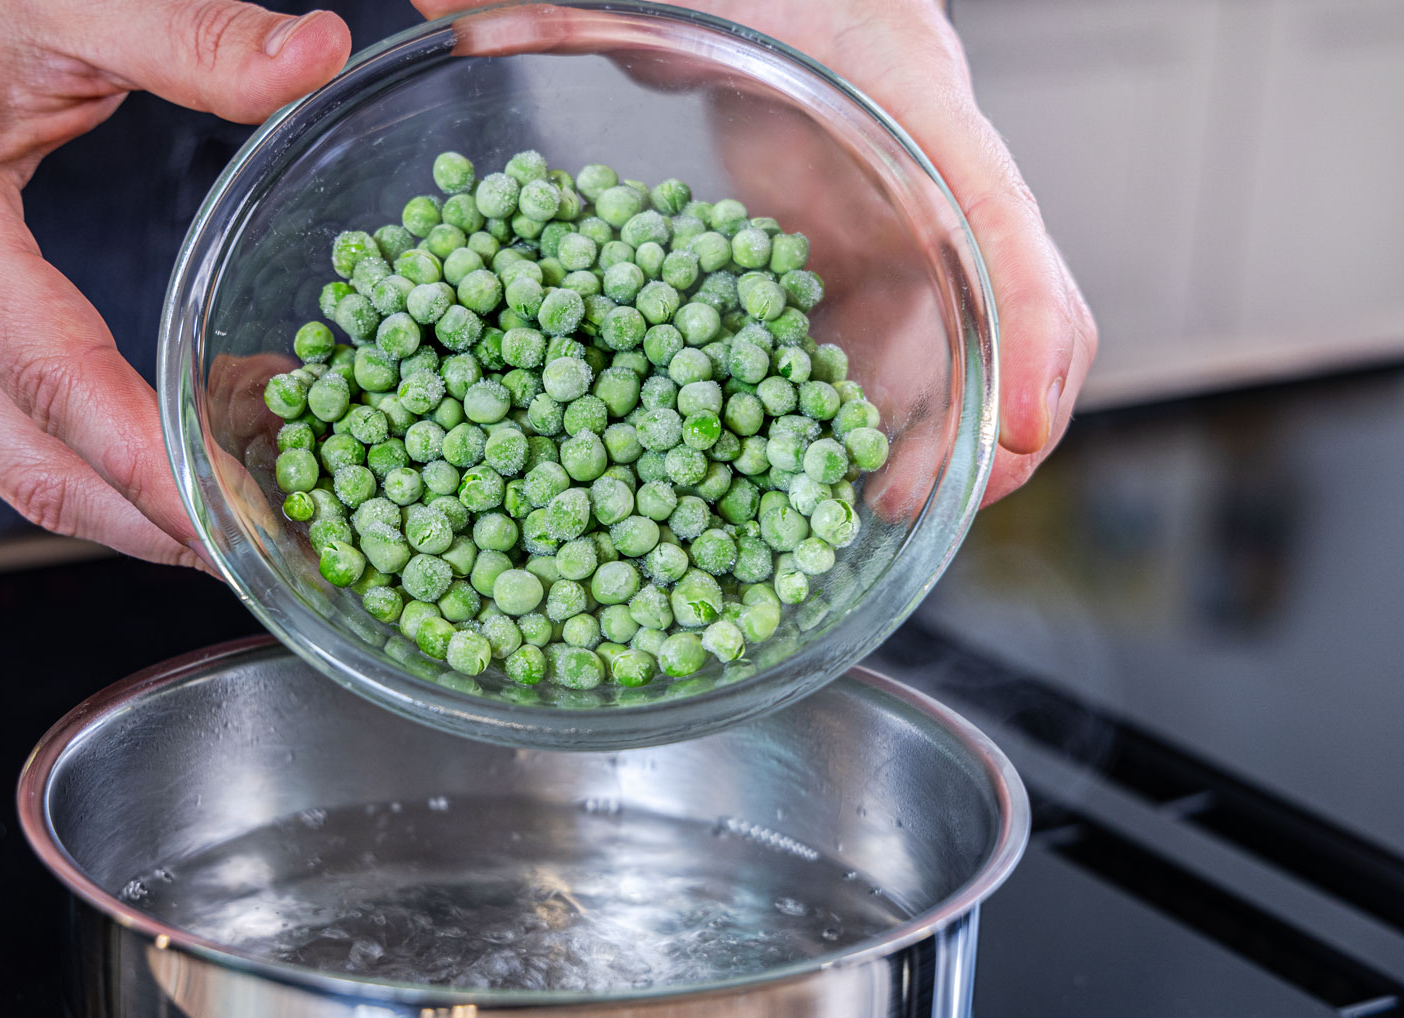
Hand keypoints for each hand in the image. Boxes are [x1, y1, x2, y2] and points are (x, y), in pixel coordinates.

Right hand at [0, 0, 350, 565]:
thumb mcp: (59, 0)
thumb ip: (188, 36)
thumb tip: (318, 56)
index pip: (51, 374)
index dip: (145, 455)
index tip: (234, 506)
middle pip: (35, 465)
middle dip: (154, 525)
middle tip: (266, 552)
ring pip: (21, 476)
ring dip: (132, 520)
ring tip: (244, 527)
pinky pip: (13, 447)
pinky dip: (100, 476)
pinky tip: (185, 464)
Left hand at [414, 0, 1095, 504]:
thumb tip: (435, 7)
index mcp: (892, 72)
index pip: (989, 196)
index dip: (1024, 315)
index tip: (1016, 428)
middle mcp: (906, 154)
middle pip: (989, 296)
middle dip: (977, 413)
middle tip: (927, 508)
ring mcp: (879, 207)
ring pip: (933, 337)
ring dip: (906, 436)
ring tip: (846, 523)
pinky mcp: (832, 244)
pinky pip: (854, 340)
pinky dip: (828, 416)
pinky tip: (779, 478)